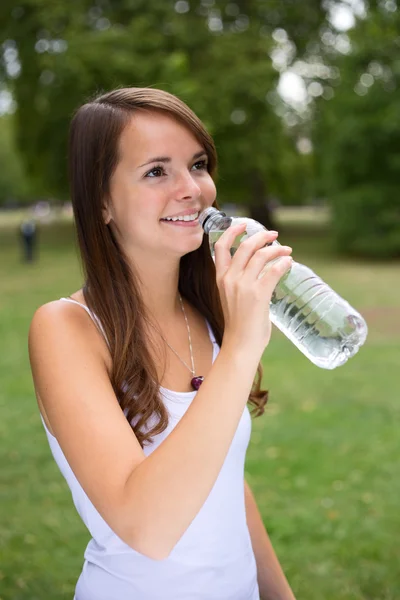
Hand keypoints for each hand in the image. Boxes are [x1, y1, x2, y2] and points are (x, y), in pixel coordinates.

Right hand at [214, 223, 292, 355]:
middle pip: (246, 246)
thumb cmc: (239, 323)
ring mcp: (243, 286)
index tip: (244, 224)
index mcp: (220, 278)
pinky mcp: (258, 295)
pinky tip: (289, 263)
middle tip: (274, 235)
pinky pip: (274, 270)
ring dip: (277, 249)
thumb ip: (239, 281)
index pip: (221, 247)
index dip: (232, 231)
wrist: (240, 344)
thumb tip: (261, 267)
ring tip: (287, 251)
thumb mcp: (232, 297)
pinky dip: (283, 263)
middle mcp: (229, 279)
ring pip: (262, 256)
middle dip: (262, 237)